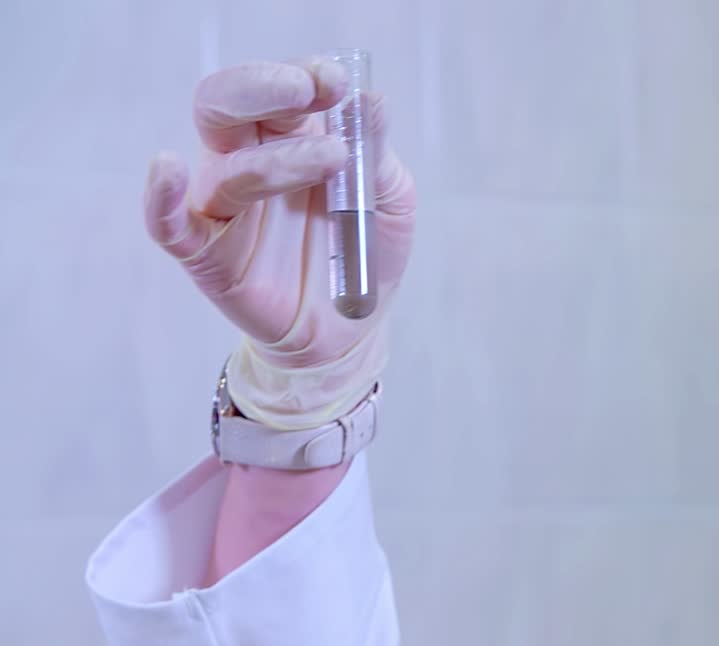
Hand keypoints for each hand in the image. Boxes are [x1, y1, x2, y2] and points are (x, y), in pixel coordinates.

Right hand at [143, 59, 415, 427]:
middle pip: (227, 105)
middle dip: (263, 88)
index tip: (334, 82)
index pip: (281, 91)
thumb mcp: (388, 199)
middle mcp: (249, 159)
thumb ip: (375, 152)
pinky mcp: (205, 253)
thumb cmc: (366, 250)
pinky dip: (159, 197)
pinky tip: (166, 168)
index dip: (303, 76)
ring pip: (225, 166)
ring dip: (277, 160)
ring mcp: (224, 205)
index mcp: (293, 136)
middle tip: (308, 93)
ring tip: (334, 160)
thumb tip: (370, 100)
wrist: (351, 326)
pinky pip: (168, 224)